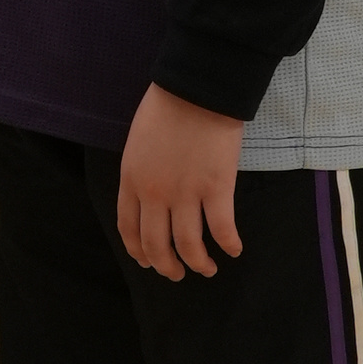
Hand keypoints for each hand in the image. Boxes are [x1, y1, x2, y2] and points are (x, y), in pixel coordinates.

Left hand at [117, 85, 243, 279]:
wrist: (196, 89)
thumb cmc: (166, 107)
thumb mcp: (138, 143)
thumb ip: (141, 172)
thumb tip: (150, 194)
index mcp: (132, 180)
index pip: (129, 228)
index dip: (139, 251)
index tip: (147, 261)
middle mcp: (155, 194)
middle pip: (157, 244)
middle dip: (167, 266)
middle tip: (176, 274)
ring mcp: (186, 193)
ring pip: (189, 245)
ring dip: (198, 263)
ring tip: (207, 269)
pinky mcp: (216, 188)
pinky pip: (222, 228)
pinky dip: (229, 245)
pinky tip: (234, 250)